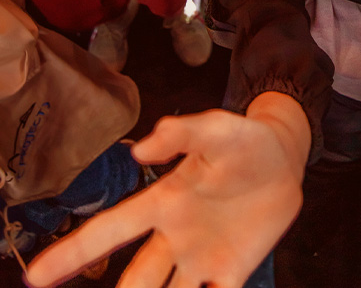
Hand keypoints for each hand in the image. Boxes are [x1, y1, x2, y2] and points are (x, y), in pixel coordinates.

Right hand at [26, 103, 307, 287]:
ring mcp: (201, 257)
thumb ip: (181, 134)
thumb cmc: (243, 141)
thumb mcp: (215, 129)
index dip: (71, 253)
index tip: (36, 277)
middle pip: (134, 279)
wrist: (283, 160)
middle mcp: (174, 236)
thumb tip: (142, 149)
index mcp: (163, 201)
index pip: (110, 230)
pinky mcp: (231, 270)